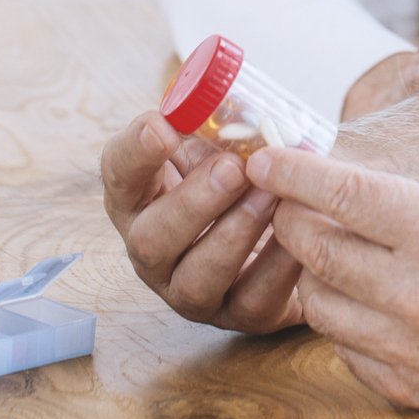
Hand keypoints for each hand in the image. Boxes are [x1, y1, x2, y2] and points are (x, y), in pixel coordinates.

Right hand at [99, 110, 303, 333]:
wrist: (291, 236)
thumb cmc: (245, 181)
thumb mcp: (224, 147)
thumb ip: (220, 128)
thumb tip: (234, 102)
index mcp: (144, 199)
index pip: (119, 175)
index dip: (134, 153)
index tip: (161, 125)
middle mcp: (156, 252)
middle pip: (150, 239)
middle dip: (192, 203)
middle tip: (231, 168)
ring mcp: (193, 291)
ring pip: (197, 278)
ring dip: (234, 234)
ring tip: (270, 197)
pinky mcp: (240, 316)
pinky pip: (253, 300)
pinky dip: (278, 267)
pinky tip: (300, 236)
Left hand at [249, 146, 418, 409]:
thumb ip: (401, 190)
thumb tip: (331, 184)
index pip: (341, 195)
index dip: (293, 173)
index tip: (263, 158)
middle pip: (316, 252)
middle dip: (295, 218)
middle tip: (297, 202)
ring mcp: (416, 350)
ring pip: (320, 305)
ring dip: (319, 272)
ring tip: (345, 250)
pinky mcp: (415, 389)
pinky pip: (346, 349)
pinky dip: (349, 319)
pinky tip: (377, 297)